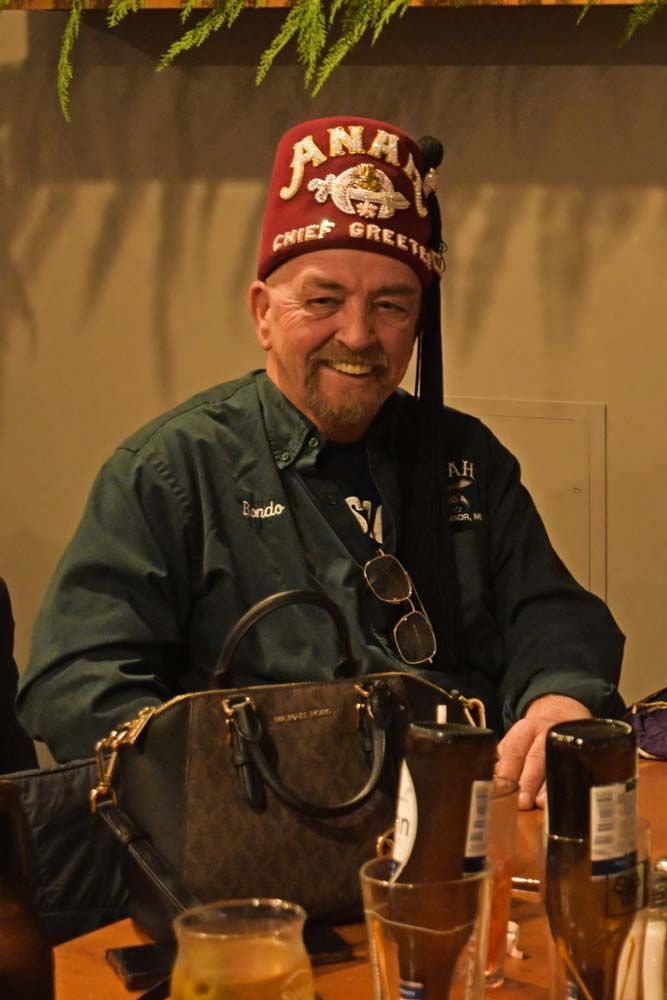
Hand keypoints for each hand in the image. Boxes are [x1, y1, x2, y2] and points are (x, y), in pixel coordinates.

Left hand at [496, 694, 590, 809]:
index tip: (503, 790)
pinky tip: (560, 800)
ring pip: (556, 765)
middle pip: (536, 758)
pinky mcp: (577, 752)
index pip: (514, 751)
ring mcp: (564, 743)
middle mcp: (546, 734)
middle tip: (522, 802)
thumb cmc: (532, 737)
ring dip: (547, 788)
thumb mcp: (515, 740)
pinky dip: (565, 787)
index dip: (509, 771)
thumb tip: (495, 782)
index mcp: (525, 730)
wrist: (562, 717)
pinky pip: (572, 772)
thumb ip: (504, 760)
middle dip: (529, 781)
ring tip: (540, 804)